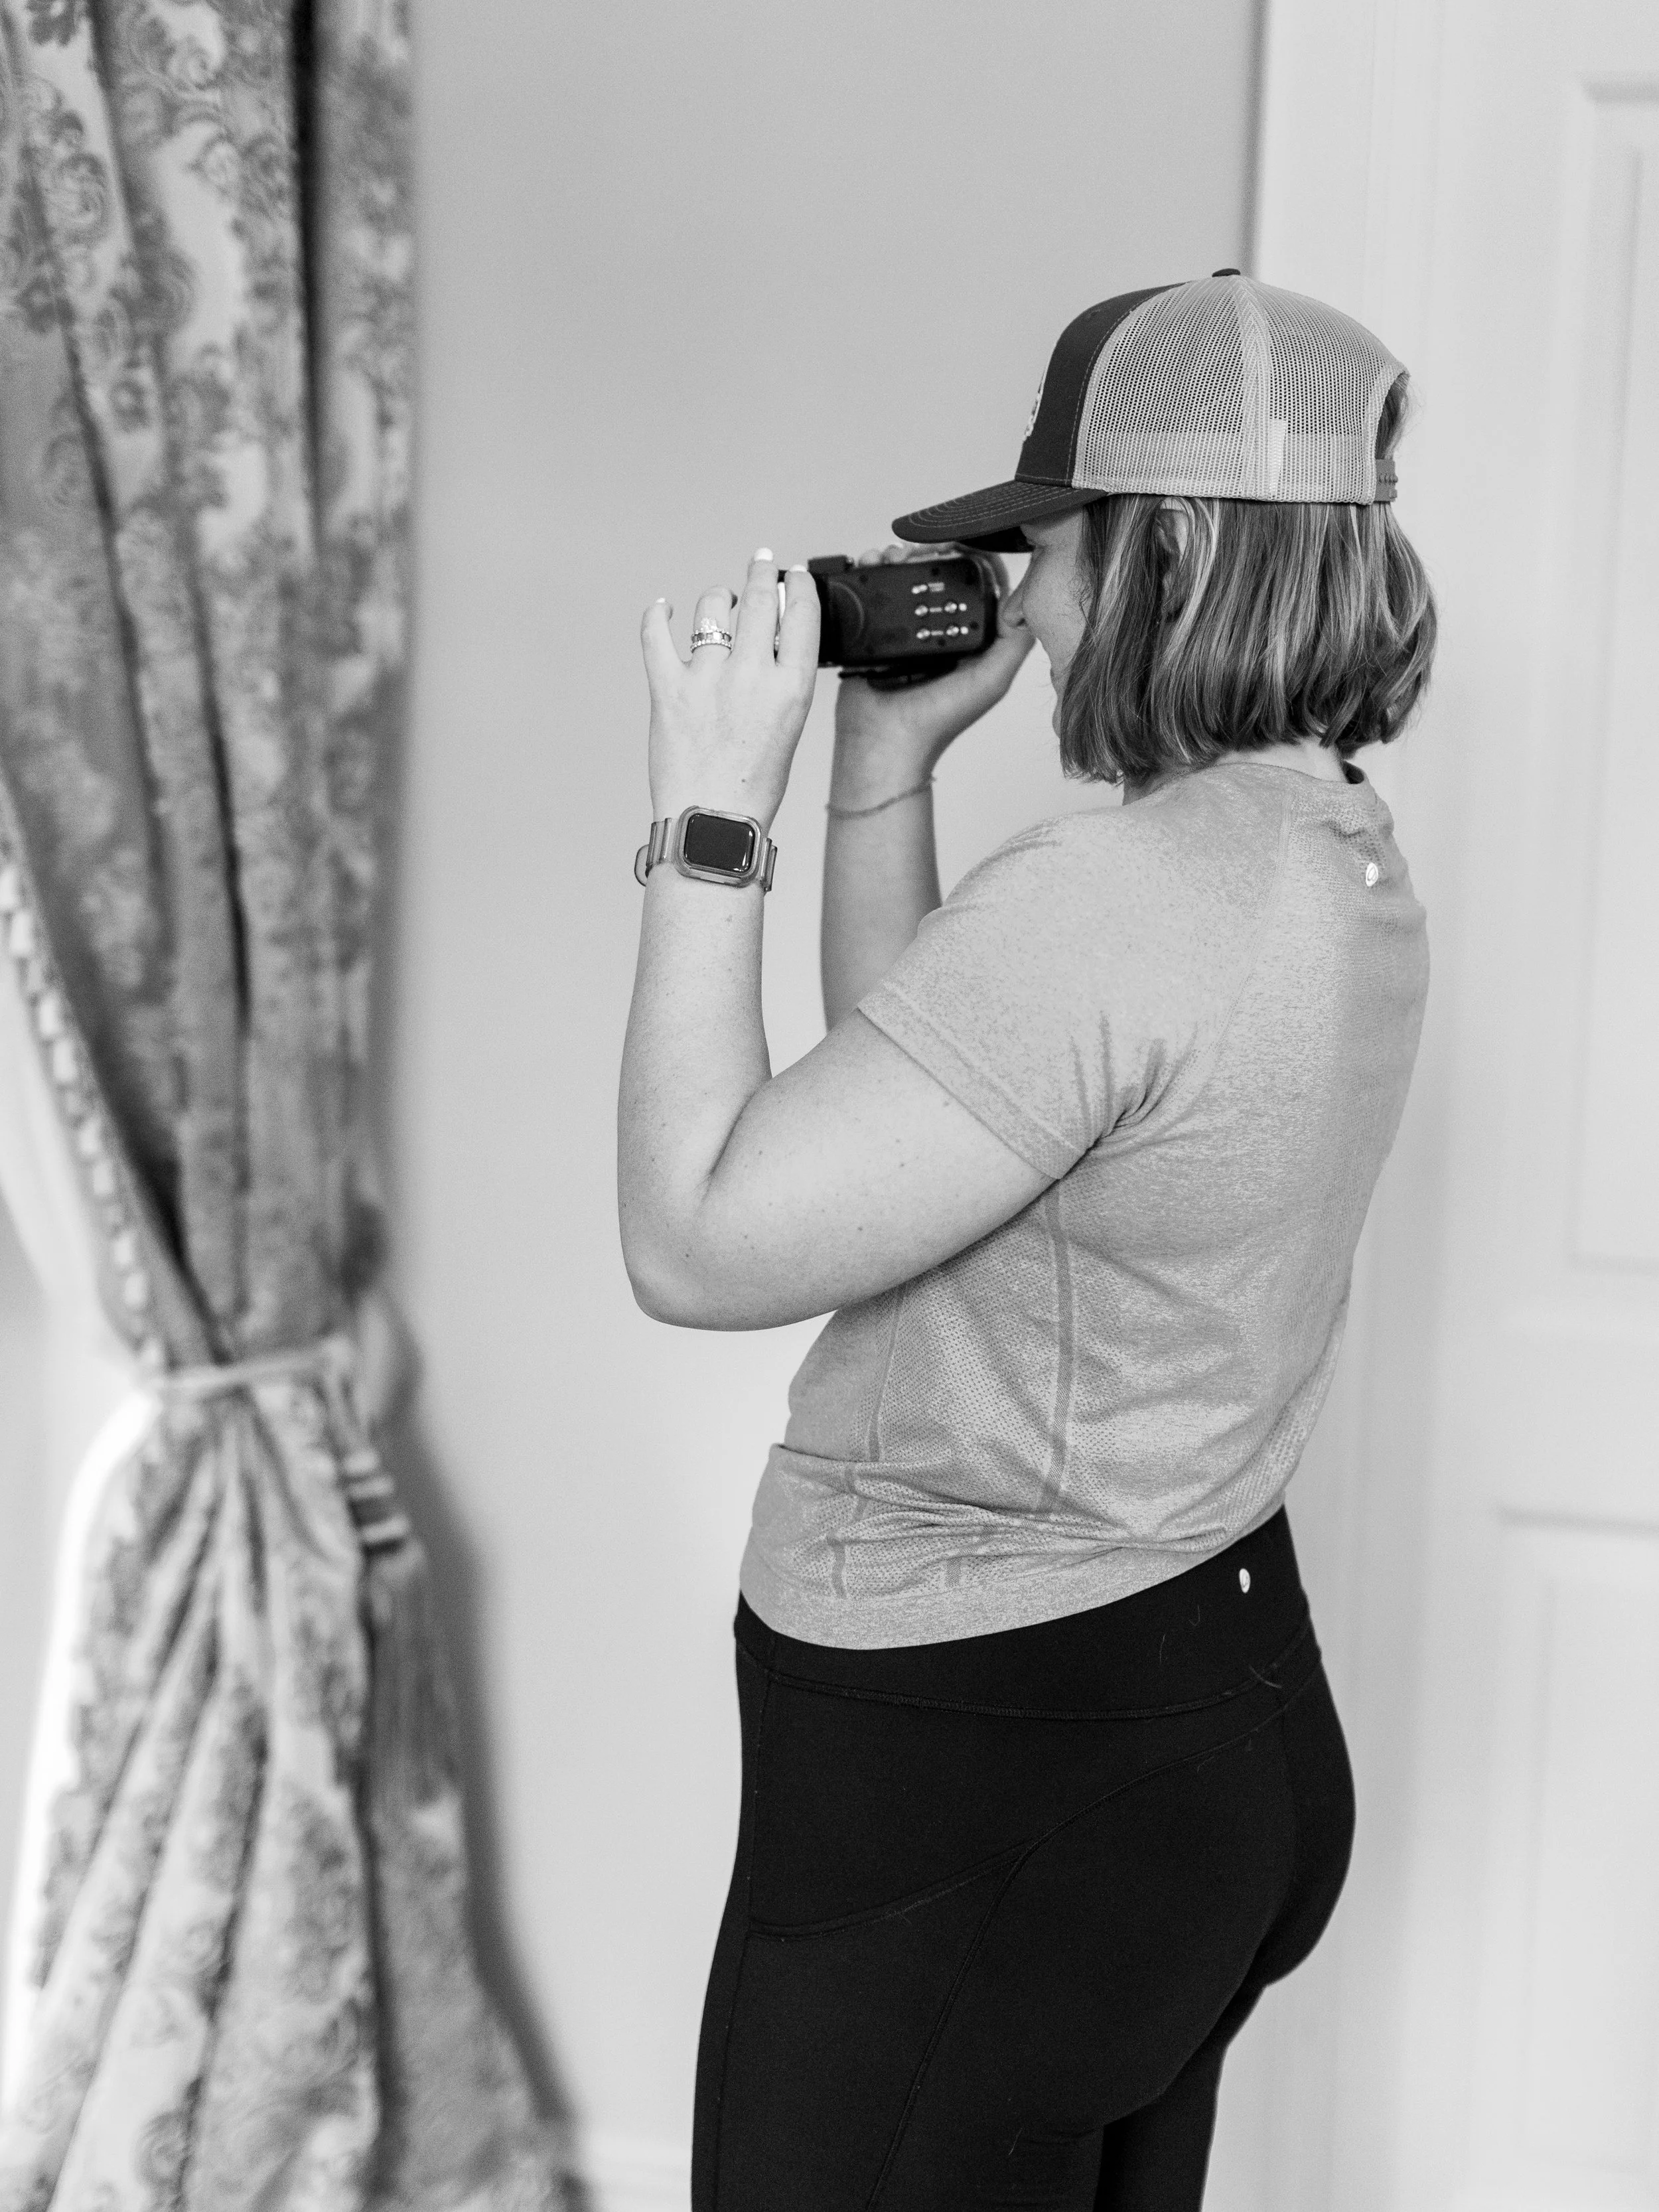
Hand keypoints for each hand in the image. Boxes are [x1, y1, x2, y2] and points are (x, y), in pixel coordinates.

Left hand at [640, 550, 819, 832]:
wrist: (710, 822)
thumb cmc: (752, 788)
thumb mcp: (788, 730)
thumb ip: (780, 683)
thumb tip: (768, 642)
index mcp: (792, 688)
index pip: (802, 614)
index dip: (798, 586)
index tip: (793, 575)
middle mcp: (751, 675)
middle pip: (760, 599)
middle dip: (761, 574)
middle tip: (761, 563)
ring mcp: (706, 678)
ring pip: (711, 608)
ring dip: (718, 598)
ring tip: (720, 601)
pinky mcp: (667, 688)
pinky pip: (655, 634)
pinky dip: (657, 616)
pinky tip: (661, 609)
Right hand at [832, 544, 1033, 799]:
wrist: (884, 739)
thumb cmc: (938, 720)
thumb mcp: (992, 680)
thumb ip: (1014, 643)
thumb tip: (1026, 601)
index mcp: (972, 638)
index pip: (979, 584)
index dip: (973, 557)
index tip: (960, 541)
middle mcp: (941, 631)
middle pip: (940, 574)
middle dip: (930, 552)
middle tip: (920, 548)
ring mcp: (908, 631)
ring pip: (907, 578)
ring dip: (900, 559)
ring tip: (893, 555)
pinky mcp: (877, 632)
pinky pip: (877, 592)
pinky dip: (874, 573)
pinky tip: (872, 563)